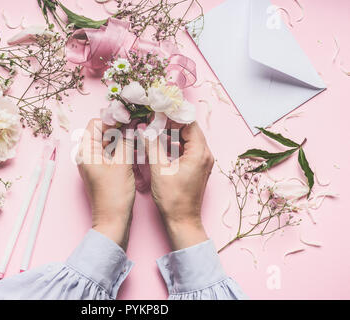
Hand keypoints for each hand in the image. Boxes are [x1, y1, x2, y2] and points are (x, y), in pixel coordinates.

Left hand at [77, 119, 134, 249]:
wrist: (112, 220)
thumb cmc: (114, 195)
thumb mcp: (122, 164)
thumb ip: (126, 141)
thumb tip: (132, 125)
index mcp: (86, 151)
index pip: (96, 123)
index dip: (113, 118)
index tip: (130, 118)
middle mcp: (87, 154)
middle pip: (102, 131)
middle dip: (119, 126)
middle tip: (138, 123)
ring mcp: (94, 162)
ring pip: (108, 142)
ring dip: (122, 137)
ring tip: (139, 133)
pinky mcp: (102, 169)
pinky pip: (111, 152)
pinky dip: (122, 148)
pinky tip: (135, 146)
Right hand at [144, 121, 213, 250]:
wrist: (182, 220)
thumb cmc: (173, 198)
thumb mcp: (159, 169)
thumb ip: (152, 145)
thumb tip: (145, 129)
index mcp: (199, 152)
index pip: (189, 123)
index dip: (173, 115)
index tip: (158, 112)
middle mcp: (205, 155)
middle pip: (189, 129)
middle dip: (171, 123)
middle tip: (154, 119)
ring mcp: (202, 162)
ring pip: (188, 139)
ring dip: (172, 133)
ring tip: (155, 130)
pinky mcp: (197, 168)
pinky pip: (187, 149)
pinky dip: (175, 144)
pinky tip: (161, 144)